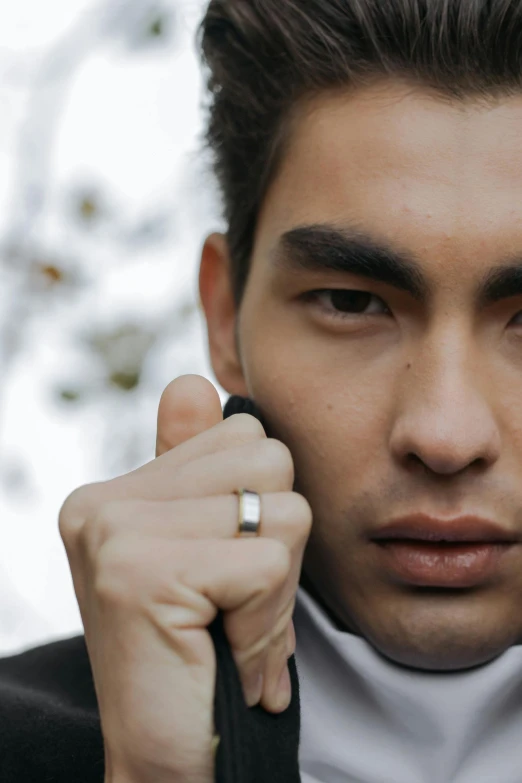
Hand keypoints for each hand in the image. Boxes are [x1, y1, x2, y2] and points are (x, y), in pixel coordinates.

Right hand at [59, 375, 311, 782]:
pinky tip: (223, 653)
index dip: (261, 510)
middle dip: (276, 543)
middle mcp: (104, 502)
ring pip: (280, 510)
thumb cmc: (200, 656)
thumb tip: (194, 381)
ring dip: (277, 590)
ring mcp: (114, 532)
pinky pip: (267, 565)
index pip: (244, 434)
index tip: (222, 573)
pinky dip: (266, 623)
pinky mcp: (138, 573)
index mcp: (118, 491)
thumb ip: (195, 472)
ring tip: (227, 630)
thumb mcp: (206, 553)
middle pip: (271, 460)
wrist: (168, 761)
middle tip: (232, 604)